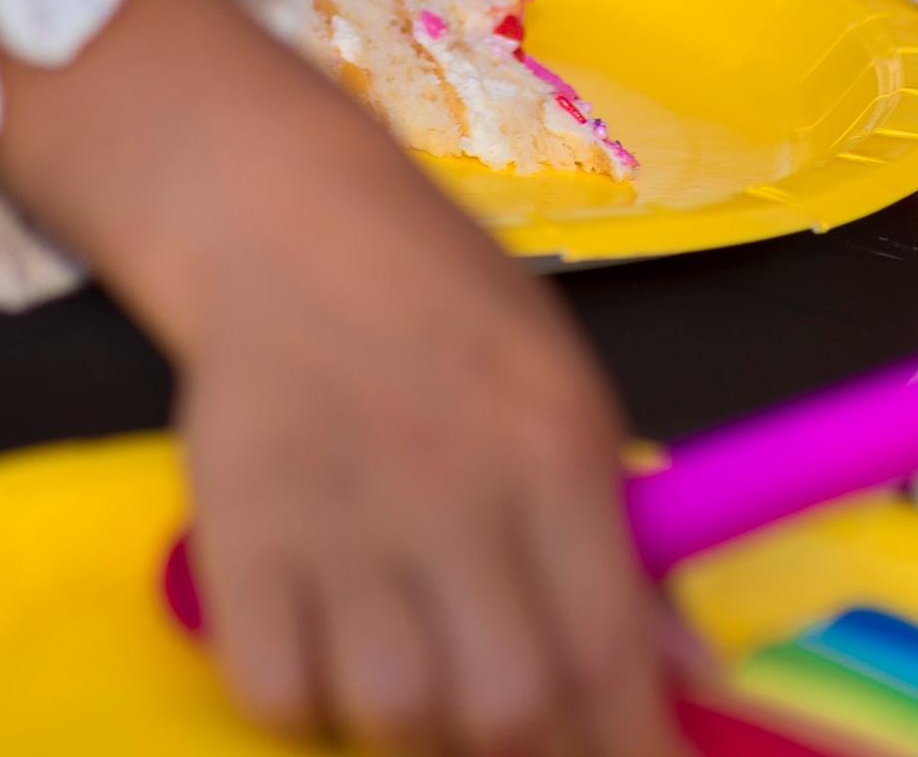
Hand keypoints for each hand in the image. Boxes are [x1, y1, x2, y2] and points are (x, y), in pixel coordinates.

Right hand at [180, 147, 670, 755]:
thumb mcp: (560, 383)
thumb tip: (682, 672)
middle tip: (514, 726)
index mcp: (548, 447)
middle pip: (507, 710)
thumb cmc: (437, 299)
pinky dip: (302, 697)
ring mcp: (333, 512)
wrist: (280, 213)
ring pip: (394, 712)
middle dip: (525, 749)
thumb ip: (615, 534)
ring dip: (412, 724)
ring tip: (412, 669)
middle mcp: (447, 487)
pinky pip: (276, 690)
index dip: (634, 749)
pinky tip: (320, 643)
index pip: (609, 656)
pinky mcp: (236, 529)